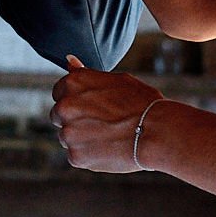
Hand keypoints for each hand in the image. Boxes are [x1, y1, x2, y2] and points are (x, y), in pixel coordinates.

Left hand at [51, 56, 160, 173]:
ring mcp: (68, 132)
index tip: (93, 106)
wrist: (157, 132)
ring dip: (81, 137)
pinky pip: (76, 155)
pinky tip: (108, 148)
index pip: (59, 91)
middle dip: (75, 119)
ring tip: (109, 136)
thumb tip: (68, 60)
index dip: (77, 100)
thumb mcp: (116, 80)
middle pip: (59, 115)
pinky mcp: (75, 156)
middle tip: (102, 123)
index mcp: (72, 83)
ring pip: (67, 136)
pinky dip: (89, 155)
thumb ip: (86, 73)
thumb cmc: (141, 103)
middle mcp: (65, 106)